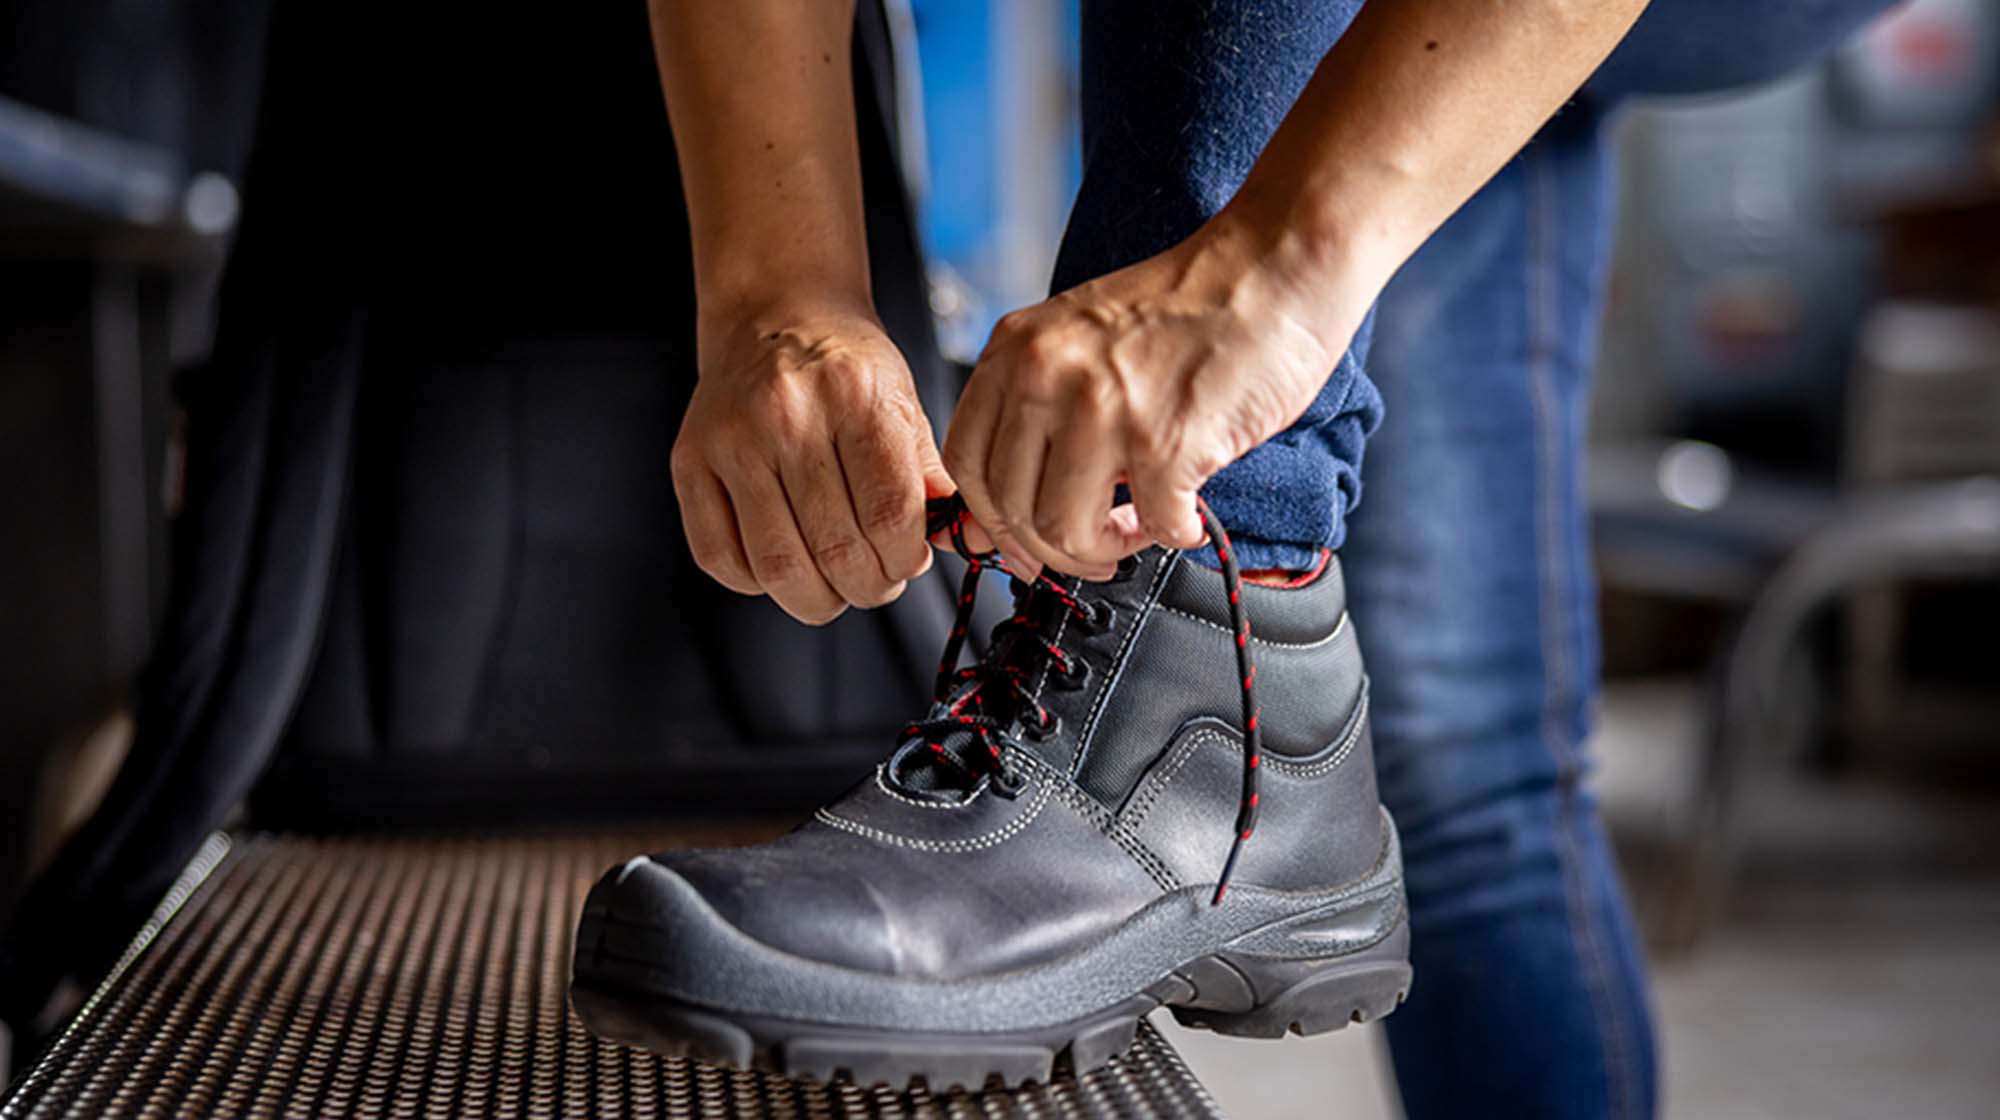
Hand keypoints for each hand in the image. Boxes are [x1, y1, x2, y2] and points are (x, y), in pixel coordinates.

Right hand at [672, 301, 951, 623]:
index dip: (905, 559)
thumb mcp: (904, 403)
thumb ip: (930, 476)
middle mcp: (787, 416)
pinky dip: (757, 584)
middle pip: (836, 549)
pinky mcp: (689, 462)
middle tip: (875, 582)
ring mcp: (731, 441)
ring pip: (778, 566)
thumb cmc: (845, 366)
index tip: (907, 562)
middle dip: (868, 587)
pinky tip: (783, 566)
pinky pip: (719, 558)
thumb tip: (957, 540)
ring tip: (835, 586)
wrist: (776, 314)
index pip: (889, 514)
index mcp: (855, 396)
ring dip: (817, 598)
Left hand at [942, 212, 1372, 577]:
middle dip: (1053, 551)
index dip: (991, 521)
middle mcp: (1046, 374)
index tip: (1024, 543)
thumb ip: (1043, 403)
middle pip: (1010, 509)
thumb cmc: (1192, 306)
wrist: (1274, 265)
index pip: (965, 463)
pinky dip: (1174, 534)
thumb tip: (1020, 504)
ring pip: (1064, 531)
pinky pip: (1153, 525)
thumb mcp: (1081, 336)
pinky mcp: (1165, 440)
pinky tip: (1188, 514)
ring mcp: (1102, 408)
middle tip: (1096, 550)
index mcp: (1017, 349)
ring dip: (1108, 549)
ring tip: (1142, 527)